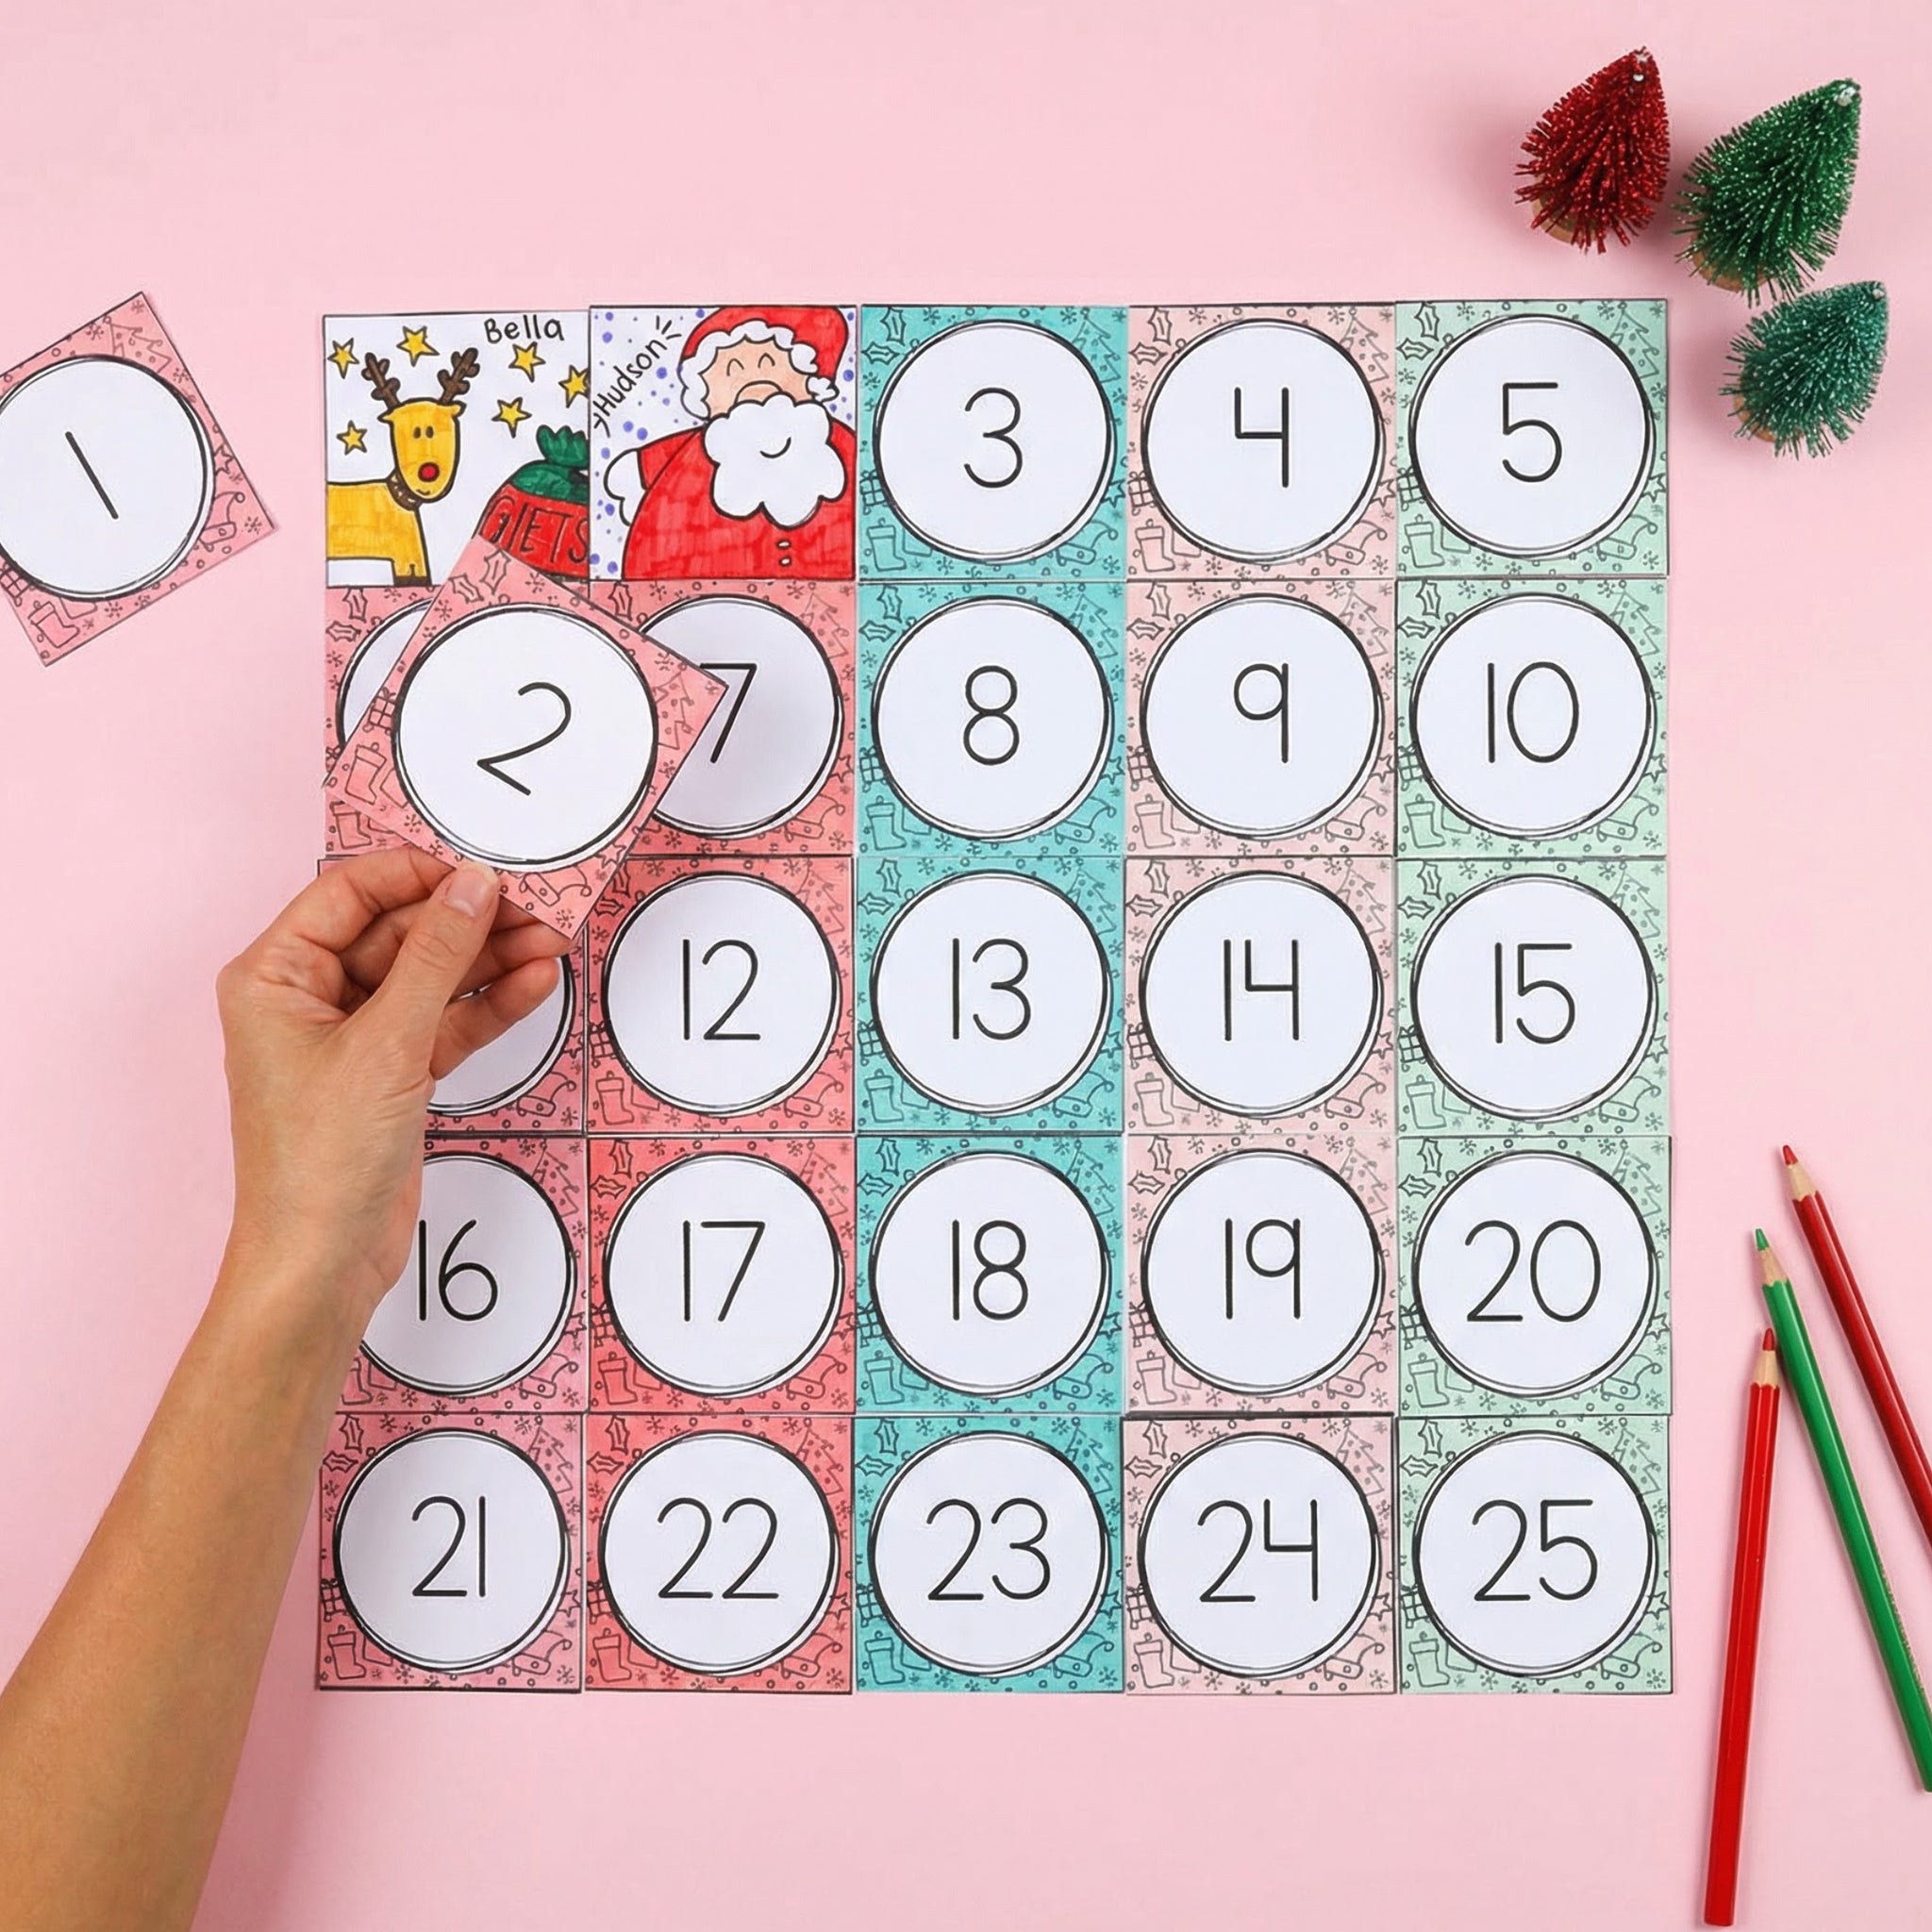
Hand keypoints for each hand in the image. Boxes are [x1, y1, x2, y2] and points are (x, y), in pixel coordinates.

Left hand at [215, 852, 570, 1335]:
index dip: (419, 876)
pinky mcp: (393, 1072)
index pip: (351, 894)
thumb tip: (474, 884)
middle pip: (400, 933)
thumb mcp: (386, 1045)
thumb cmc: (320, 1162)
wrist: (322, 1264)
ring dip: (490, 960)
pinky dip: (488, 1005)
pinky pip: (446, 1020)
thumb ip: (436, 957)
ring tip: (553, 942)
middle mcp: (309, 997)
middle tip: (539, 908)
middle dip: (471, 921)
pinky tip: (534, 983)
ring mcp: (355, 1037)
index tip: (484, 871)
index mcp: (275, 975)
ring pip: (431, 976)